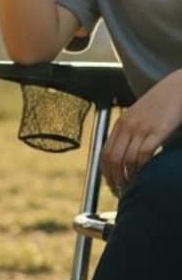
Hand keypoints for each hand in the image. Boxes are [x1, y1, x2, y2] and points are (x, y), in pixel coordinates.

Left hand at [101, 73, 181, 196]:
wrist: (178, 88)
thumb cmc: (161, 104)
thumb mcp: (140, 117)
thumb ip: (132, 133)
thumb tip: (127, 156)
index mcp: (121, 123)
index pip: (105, 152)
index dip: (105, 172)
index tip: (110, 184)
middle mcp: (127, 126)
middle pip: (113, 159)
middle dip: (115, 179)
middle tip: (121, 191)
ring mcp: (141, 128)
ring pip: (126, 159)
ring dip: (128, 177)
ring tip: (132, 187)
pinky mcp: (157, 131)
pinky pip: (144, 154)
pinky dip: (142, 168)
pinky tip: (144, 175)